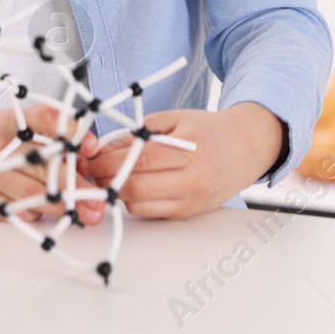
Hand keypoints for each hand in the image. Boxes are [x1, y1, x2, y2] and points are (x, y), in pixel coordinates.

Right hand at [0, 104, 106, 224]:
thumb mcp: (12, 125)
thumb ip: (46, 138)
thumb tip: (89, 159)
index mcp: (8, 122)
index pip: (41, 119)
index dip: (68, 131)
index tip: (91, 146)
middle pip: (43, 165)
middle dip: (76, 184)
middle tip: (101, 199)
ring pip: (31, 193)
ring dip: (62, 206)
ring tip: (87, 215)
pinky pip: (13, 211)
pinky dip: (34, 214)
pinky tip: (46, 215)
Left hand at [78, 102, 283, 219]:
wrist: (246, 148)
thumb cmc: (207, 130)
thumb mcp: (173, 119)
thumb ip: (138, 133)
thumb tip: (103, 149)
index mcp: (189, 150)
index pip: (137, 162)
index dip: (106, 162)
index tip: (88, 158)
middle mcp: (194, 179)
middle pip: (136, 188)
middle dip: (105, 181)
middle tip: (90, 171)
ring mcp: (193, 201)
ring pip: (140, 206)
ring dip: (117, 194)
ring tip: (108, 178)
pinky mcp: (190, 214)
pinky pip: (152, 213)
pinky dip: (134, 202)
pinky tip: (130, 187)